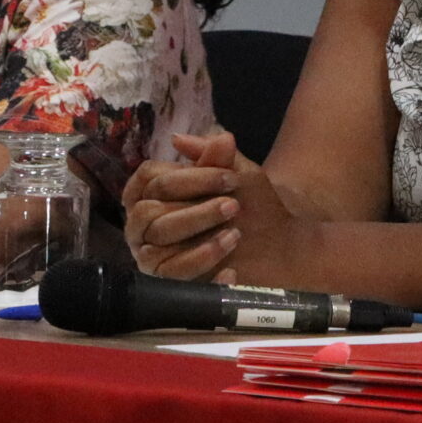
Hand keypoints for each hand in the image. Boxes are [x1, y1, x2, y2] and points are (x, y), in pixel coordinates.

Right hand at [122, 131, 248, 281]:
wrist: (276, 246)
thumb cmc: (250, 204)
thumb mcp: (237, 174)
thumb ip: (213, 155)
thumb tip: (179, 138)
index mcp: (154, 191)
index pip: (150, 178)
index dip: (188, 177)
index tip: (229, 176)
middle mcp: (144, 224)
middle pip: (150, 213)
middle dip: (195, 210)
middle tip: (234, 206)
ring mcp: (152, 256)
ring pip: (159, 245)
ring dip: (200, 239)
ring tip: (235, 234)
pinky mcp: (167, 283)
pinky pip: (173, 278)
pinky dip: (203, 269)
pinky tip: (231, 268)